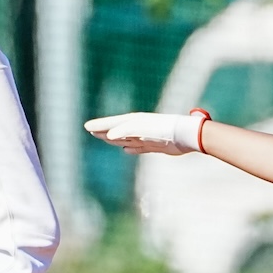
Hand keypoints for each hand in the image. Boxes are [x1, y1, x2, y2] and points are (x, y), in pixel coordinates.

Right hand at [85, 110, 206, 154]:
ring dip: (114, 139)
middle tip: (90, 131)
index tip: (87, 126)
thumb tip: (111, 135)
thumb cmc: (164, 129)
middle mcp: (140, 128)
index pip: (113, 123)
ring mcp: (147, 137)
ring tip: (103, 138)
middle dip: (104, 130)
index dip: (100, 125)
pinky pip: (138, 147)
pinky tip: (126, 150)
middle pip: (117, 129)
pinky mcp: (155, 146)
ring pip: (126, 138)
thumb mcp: (143, 129)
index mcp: (135, 122)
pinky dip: (131, 148)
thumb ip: (126, 131)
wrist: (186, 135)